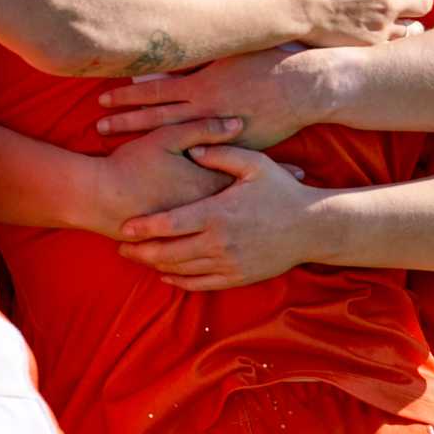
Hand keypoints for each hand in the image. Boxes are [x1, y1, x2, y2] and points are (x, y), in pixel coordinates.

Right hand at [90, 118, 242, 233]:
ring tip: (222, 210)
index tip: (246, 169)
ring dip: (220, 219)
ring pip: (215, 227)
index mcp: (206, 184)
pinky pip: (195, 244)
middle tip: (241, 191)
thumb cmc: (133, 164)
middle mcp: (202, 212)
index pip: (241, 181)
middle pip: (232, 206)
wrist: (98, 197)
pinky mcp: (171, 243)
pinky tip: (200, 228)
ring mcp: (187, 232)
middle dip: (238, 198)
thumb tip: (238, 122)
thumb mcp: (168, 136)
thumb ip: (204, 128)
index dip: (245, 174)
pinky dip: (200, 235)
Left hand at [97, 48, 318, 148]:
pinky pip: (205, 160)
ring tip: (120, 156)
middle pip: (156, 120)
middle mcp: (205, 112)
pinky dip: (183, 165)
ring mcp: (218, 135)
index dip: (127, 97)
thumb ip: (202, 56)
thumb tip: (175, 46)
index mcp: (202, 86)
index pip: (154, 92)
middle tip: (98, 129)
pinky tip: (165, 174)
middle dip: (126, 124)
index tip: (102, 100)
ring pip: (175, 142)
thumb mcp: (229, 53)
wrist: (302, 90)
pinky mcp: (235, 150)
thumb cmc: (268, 65)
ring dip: (147, 147)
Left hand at [117, 144, 319, 289]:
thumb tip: (193, 149)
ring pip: (181, 270)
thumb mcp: (255, 164)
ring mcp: (228, 263)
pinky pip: (201, 284)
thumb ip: (221, 153)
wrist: (312, 227)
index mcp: (218, 213)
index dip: (144, 227)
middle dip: (141, 252)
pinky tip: (166, 275)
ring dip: (156, 266)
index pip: (170, 224)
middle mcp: (219, 242)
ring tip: (138, 259)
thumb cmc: (282, 191)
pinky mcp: (238, 277)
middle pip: (169, 252)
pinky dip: (180, 281)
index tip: (125, 227)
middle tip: (121, 248)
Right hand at [291, 0, 429, 47]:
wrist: (297, 5)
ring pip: (411, 29)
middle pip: (424, 4)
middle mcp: (391, 5)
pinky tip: (385, 36)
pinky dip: (392, 40)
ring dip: (409, 22)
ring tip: (401, 20)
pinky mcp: (369, 47)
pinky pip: (392, 46)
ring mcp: (381, 29)